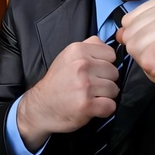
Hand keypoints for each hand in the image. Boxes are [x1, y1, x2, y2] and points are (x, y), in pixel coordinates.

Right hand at [17, 36, 118, 151]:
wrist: (40, 106)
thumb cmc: (58, 81)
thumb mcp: (69, 55)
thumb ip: (90, 45)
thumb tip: (109, 45)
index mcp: (78, 50)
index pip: (111, 54)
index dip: (106, 64)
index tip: (96, 70)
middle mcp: (82, 65)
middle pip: (114, 72)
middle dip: (107, 80)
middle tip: (92, 85)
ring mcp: (85, 85)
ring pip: (114, 89)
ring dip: (106, 95)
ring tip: (92, 96)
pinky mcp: (86, 105)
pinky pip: (111, 105)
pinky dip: (105, 109)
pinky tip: (94, 107)